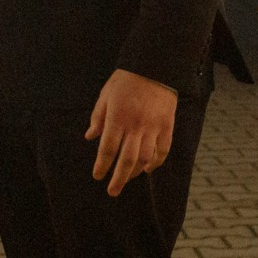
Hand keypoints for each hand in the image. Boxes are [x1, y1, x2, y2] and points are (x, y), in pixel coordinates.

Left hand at [87, 69, 178, 197]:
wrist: (155, 66)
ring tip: (127, 178)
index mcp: (118, 118)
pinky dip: (156, 162)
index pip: (108, 149)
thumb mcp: (106, 95)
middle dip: (118, 178)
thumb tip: (90, 137)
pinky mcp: (167, 126)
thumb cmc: (126, 80)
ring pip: (145, 158)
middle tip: (112, 191)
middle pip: (127, 159)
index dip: (102, 165)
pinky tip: (148, 169)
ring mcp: (153, 127)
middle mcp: (136, 126)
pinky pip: (163, 150)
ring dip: (135, 172)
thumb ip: (98, 117)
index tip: (97, 176)